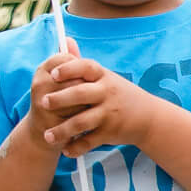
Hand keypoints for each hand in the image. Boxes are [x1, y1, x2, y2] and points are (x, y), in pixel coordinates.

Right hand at [21, 44, 88, 154]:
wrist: (44, 135)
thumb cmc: (58, 102)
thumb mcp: (61, 81)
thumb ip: (68, 62)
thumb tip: (69, 40)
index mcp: (42, 70)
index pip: (67, 59)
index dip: (80, 68)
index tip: (85, 76)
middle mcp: (40, 85)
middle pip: (76, 76)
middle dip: (88, 86)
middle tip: (93, 93)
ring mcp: (44, 103)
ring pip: (79, 95)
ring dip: (89, 101)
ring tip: (91, 106)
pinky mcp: (53, 121)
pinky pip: (79, 114)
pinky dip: (87, 116)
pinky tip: (88, 119)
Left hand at [39, 57, 154, 157]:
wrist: (148, 117)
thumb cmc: (119, 94)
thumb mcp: (105, 76)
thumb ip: (81, 62)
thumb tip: (64, 40)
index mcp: (103, 76)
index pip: (85, 67)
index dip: (68, 70)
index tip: (53, 74)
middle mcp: (107, 93)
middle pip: (80, 94)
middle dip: (60, 99)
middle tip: (42, 103)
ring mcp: (109, 114)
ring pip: (82, 122)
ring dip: (63, 130)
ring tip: (47, 136)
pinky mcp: (110, 132)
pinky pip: (90, 141)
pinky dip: (77, 148)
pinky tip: (66, 150)